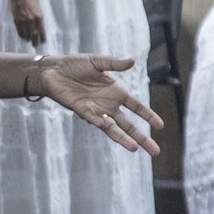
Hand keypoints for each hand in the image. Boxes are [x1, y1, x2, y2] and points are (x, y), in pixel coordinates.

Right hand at [10, 0, 45, 44]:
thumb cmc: (30, 0)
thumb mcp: (38, 9)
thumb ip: (38, 19)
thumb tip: (39, 28)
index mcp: (39, 17)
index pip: (42, 31)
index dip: (42, 38)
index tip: (43, 42)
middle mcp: (32, 20)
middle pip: (34, 35)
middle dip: (35, 41)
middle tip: (36, 45)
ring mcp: (23, 21)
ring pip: (26, 34)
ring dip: (28, 39)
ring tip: (29, 41)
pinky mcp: (16, 21)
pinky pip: (19, 31)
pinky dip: (22, 35)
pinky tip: (23, 37)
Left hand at [33, 55, 163, 155]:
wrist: (53, 71)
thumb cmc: (75, 65)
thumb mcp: (96, 61)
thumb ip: (114, 63)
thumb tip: (132, 61)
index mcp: (116, 92)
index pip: (137, 107)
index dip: (148, 115)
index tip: (161, 126)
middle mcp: (108, 105)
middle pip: (129, 125)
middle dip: (142, 137)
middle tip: (155, 151)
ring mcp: (96, 110)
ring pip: (114, 128)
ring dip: (124, 139)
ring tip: (135, 149)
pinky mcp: (82, 111)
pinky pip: (93, 119)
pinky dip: (100, 123)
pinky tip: (107, 126)